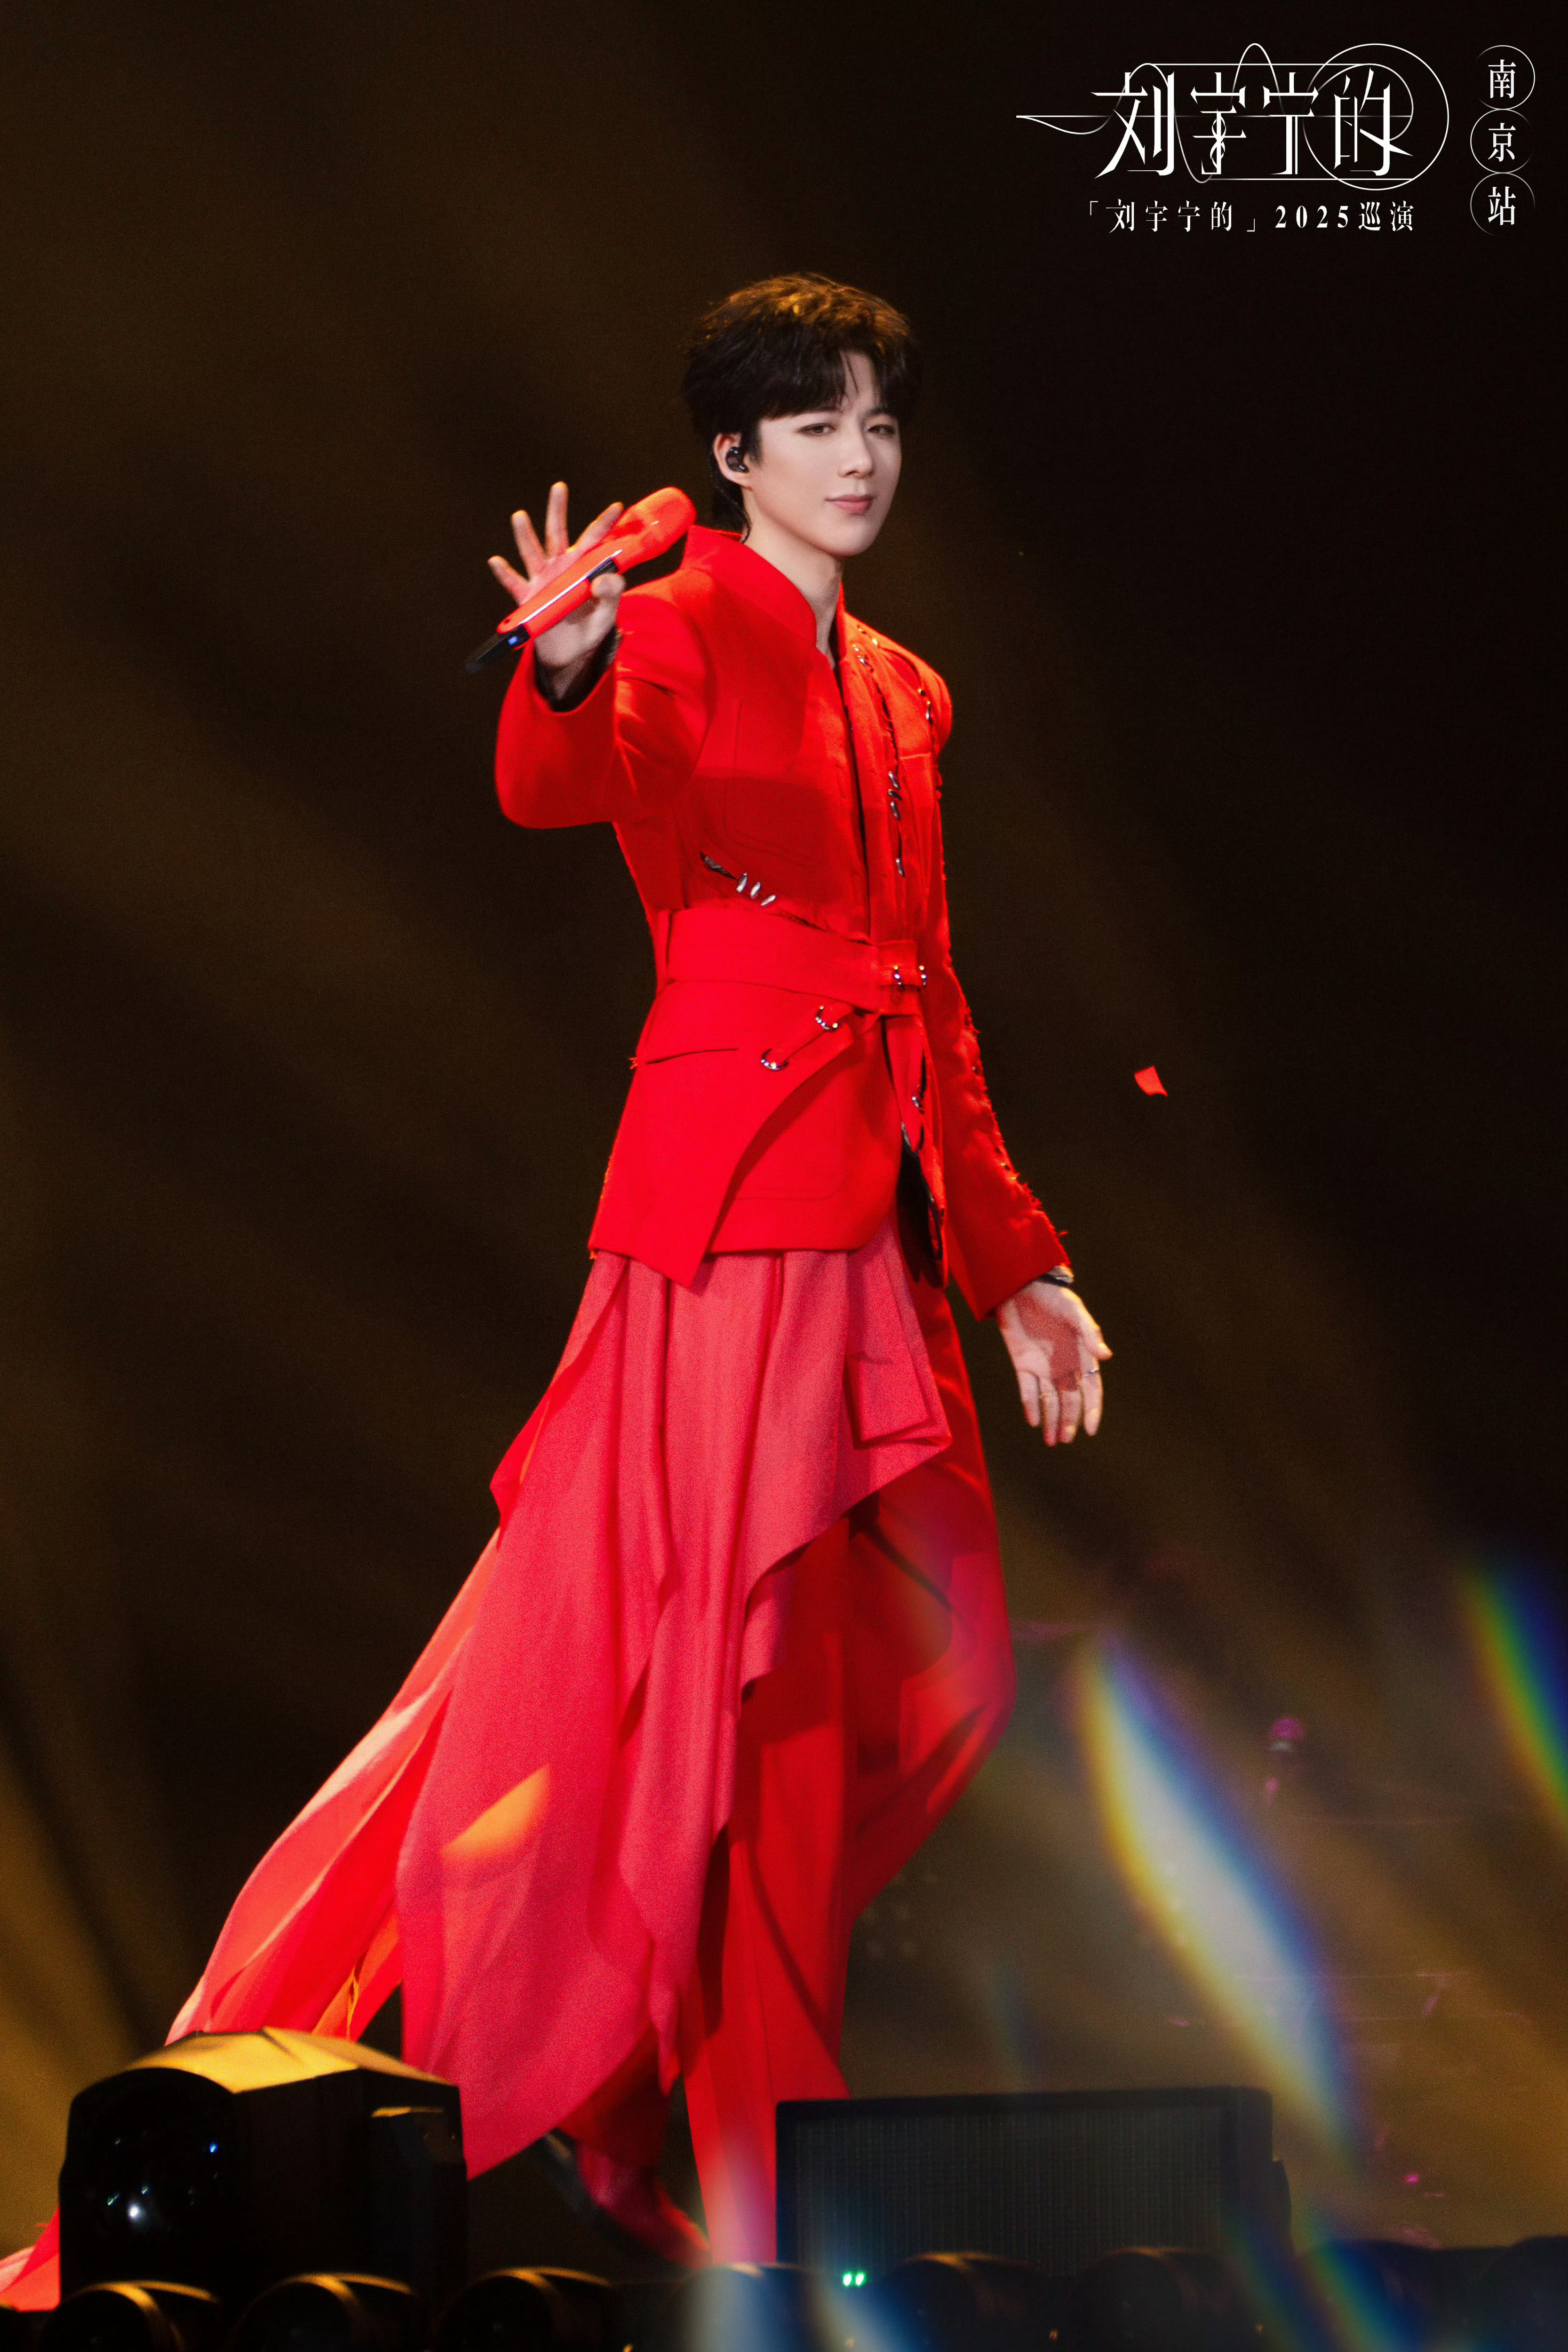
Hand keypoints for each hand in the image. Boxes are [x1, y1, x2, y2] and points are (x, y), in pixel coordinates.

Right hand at [488, 480, 625, 694]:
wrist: (570, 654)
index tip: (617, 507)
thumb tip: (606, 577)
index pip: (595, 541)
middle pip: (558, 534)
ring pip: (532, 553)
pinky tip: (496, 561)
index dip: (605, 524)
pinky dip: (505, 573)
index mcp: (583, 567)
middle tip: (559, 487)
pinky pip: (515, 584)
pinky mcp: (528, 598)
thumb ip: (612, 594)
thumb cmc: (590, 627)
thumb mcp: (607, 614)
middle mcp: (560, 567)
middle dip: (558, 510)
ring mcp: (542, 580)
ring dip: (525, 535)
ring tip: (519, 516)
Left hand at [994, 1280, 1110, 1444]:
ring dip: (1051, 1420)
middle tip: (1065, 1440)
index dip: (1091, 1410)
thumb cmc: (1053, 1296)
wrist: (1021, 1286)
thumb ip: (1089, 1332)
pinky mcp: (1022, 1364)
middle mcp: (1064, 1365)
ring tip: (1051, 1441)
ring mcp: (1043, 1366)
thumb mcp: (1073, 1311)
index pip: (1091, 1388)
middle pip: (1070, 1400)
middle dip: (1068, 1421)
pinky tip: (1033, 1420)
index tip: (1090, 1430)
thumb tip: (1106, 1356)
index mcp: (1081, 1355)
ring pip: (1049, 1400)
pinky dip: (1030, 1405)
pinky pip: (1028, 1390)